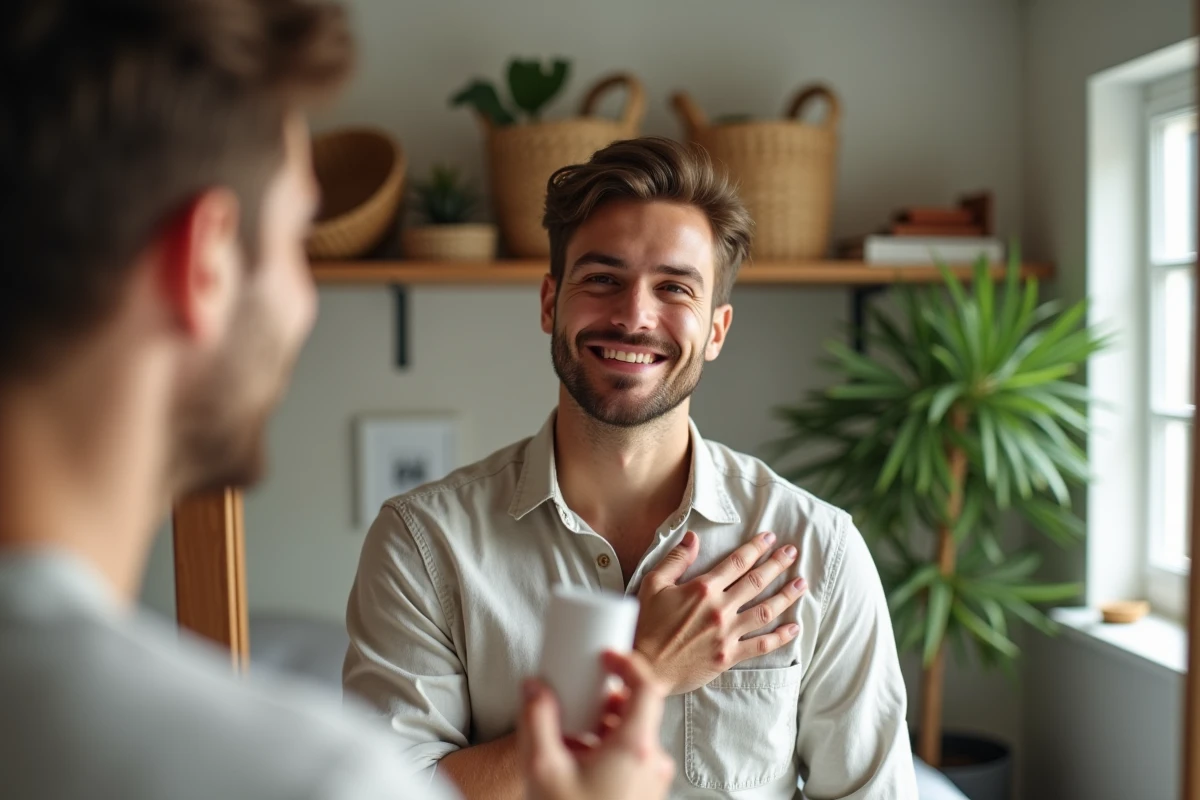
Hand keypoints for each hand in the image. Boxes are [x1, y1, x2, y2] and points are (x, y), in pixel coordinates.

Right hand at [520, 651, 673, 799]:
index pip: (647, 687)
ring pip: (632, 737)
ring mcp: (653, 782)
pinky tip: (578, 766)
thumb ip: (536, 720)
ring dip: (603, 729)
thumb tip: (534, 688)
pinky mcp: (645, 796)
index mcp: (636, 748)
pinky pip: (631, 761)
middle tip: (578, 699)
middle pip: (636, 712)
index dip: (627, 664)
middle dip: (604, 700)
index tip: (605, 656)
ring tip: (571, 740)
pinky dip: (608, 752)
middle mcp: (653, 763)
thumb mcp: (541, 768)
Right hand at [634, 530, 805, 694]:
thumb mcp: (654, 584)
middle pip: (756, 582)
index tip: (770, 538)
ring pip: (765, 611)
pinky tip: (794, 627)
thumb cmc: (647, 625)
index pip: (737, 562)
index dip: (756, 548)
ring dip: (786, 596)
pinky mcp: (729, 656)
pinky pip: (761, 645)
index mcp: (702, 589)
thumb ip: (676, 560)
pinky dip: (780, 636)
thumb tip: (693, 537)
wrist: (645, 668)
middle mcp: (719, 609)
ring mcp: (727, 634)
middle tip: (793, 554)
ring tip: (801, 584)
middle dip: (777, 564)